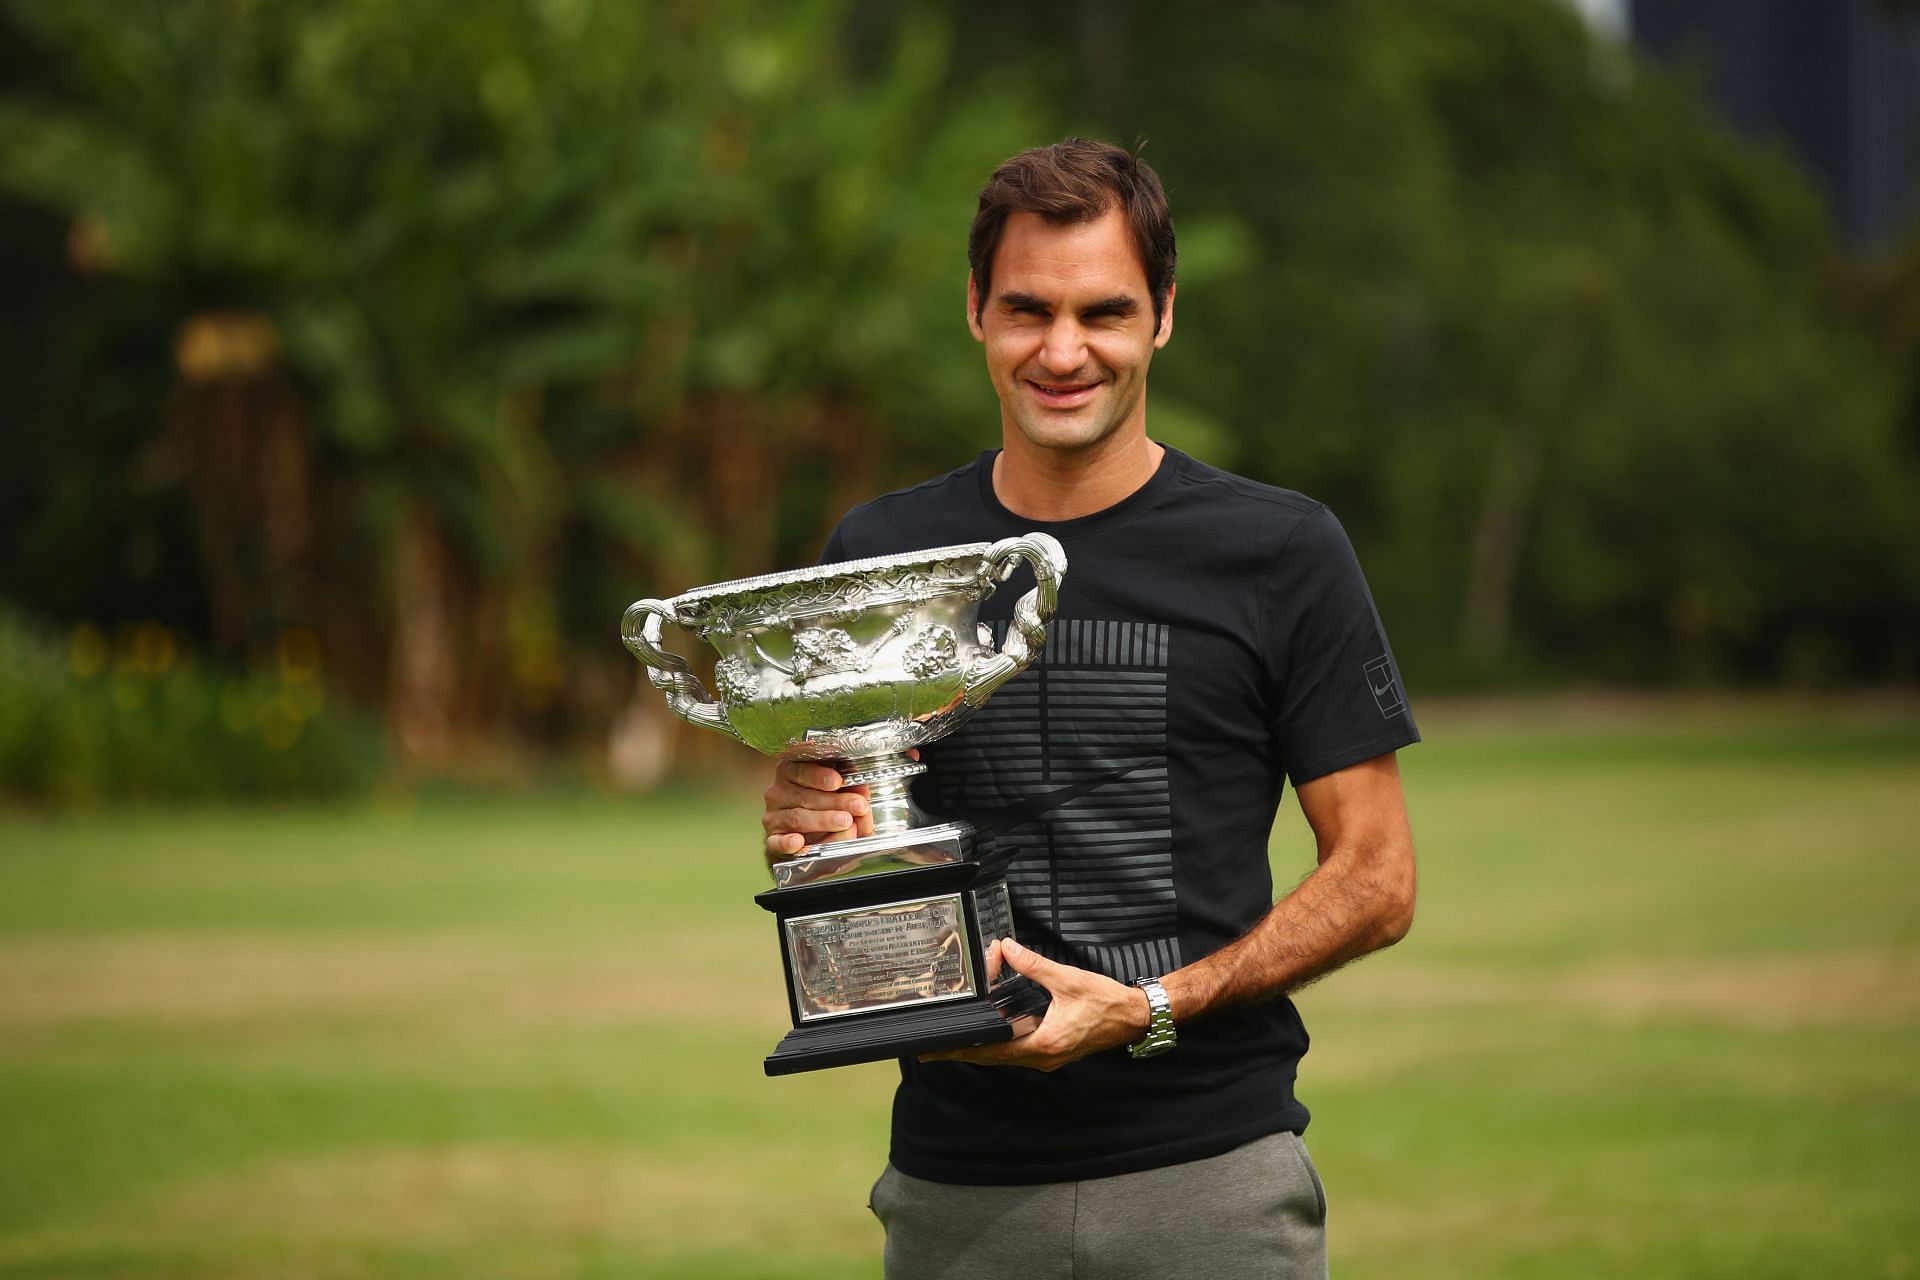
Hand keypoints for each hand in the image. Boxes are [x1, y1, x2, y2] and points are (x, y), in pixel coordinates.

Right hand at [761, 760, 872, 865]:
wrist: (808, 844)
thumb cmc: (826, 812)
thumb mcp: (842, 800)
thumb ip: (853, 798)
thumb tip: (863, 799)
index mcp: (792, 774)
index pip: (801, 770)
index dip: (820, 775)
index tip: (838, 781)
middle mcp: (779, 793)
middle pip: (806, 796)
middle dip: (835, 801)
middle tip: (858, 806)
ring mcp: (773, 817)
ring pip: (797, 817)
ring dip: (823, 820)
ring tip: (845, 822)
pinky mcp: (772, 841)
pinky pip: (776, 842)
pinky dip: (787, 843)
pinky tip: (799, 842)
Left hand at [919, 938, 1150, 1072]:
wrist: (1134, 1018)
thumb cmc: (1106, 1002)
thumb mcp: (1067, 979)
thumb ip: (1033, 965)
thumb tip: (1005, 948)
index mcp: (1043, 1043)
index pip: (992, 1050)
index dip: (962, 1050)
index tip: (936, 1051)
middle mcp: (1042, 1057)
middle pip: (992, 1057)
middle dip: (963, 1051)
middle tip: (931, 1049)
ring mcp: (1047, 1058)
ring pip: (1004, 1056)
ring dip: (980, 1048)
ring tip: (953, 1041)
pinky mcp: (1052, 1051)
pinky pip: (1017, 1050)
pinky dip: (998, 1043)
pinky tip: (987, 1032)